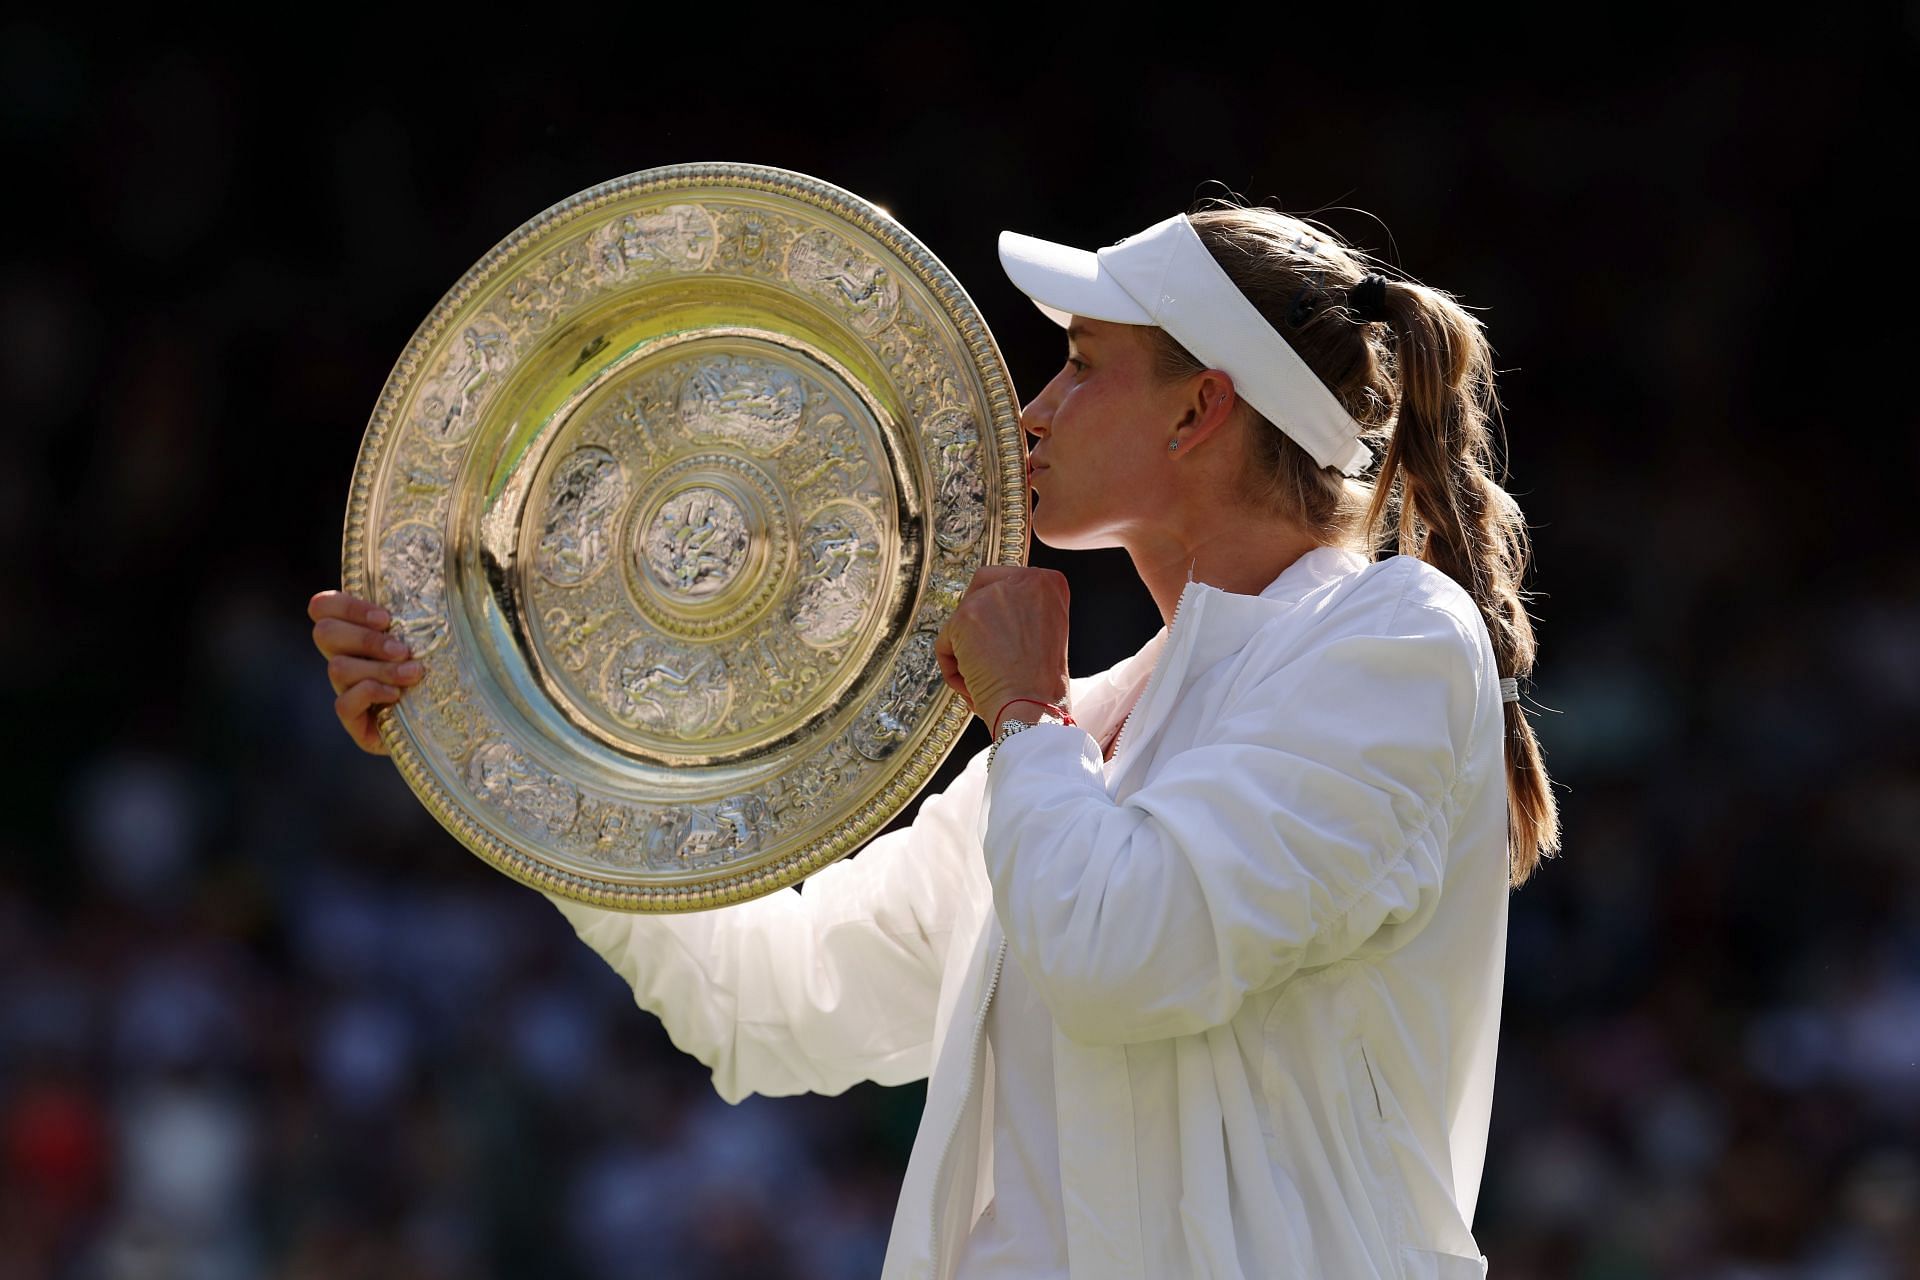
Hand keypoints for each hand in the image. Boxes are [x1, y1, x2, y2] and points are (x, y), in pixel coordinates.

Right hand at [308, 590, 425, 754]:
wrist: (444, 720)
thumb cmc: (440, 668)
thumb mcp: (429, 636)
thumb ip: (420, 612)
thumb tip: (441, 578)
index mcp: (356, 632)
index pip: (323, 607)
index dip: (347, 606)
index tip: (386, 618)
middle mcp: (344, 658)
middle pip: (324, 633)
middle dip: (366, 639)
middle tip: (402, 649)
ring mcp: (345, 690)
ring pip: (338, 668)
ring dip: (380, 668)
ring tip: (413, 673)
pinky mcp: (353, 721)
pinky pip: (344, 703)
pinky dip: (371, 693)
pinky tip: (397, 696)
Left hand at [934, 566, 1070, 730]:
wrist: (1033, 711)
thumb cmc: (1040, 686)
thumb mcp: (1044, 633)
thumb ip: (1020, 611)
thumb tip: (989, 610)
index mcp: (1049, 583)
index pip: (1005, 582)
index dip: (996, 616)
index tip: (1001, 644)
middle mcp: (1025, 579)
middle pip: (977, 593)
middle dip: (975, 630)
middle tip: (987, 662)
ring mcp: (994, 596)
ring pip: (961, 621)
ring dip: (967, 654)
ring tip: (987, 682)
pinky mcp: (965, 616)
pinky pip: (945, 642)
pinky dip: (953, 669)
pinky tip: (974, 686)